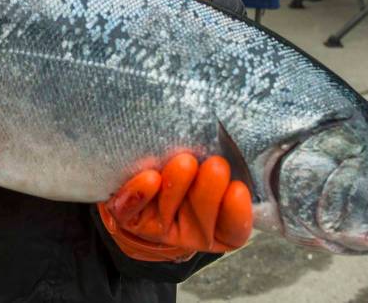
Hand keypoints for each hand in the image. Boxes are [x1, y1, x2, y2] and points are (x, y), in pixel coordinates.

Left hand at [98, 154, 252, 261]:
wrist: (142, 173)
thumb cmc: (191, 164)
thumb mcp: (212, 161)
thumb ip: (225, 154)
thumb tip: (235, 138)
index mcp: (219, 225)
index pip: (234, 230)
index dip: (237, 214)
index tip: (238, 188)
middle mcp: (191, 230)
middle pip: (203, 221)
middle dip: (208, 193)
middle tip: (216, 165)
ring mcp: (159, 228)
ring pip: (167, 214)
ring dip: (176, 188)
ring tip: (185, 162)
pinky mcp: (129, 217)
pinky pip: (130, 212)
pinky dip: (139, 194)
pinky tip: (150, 178)